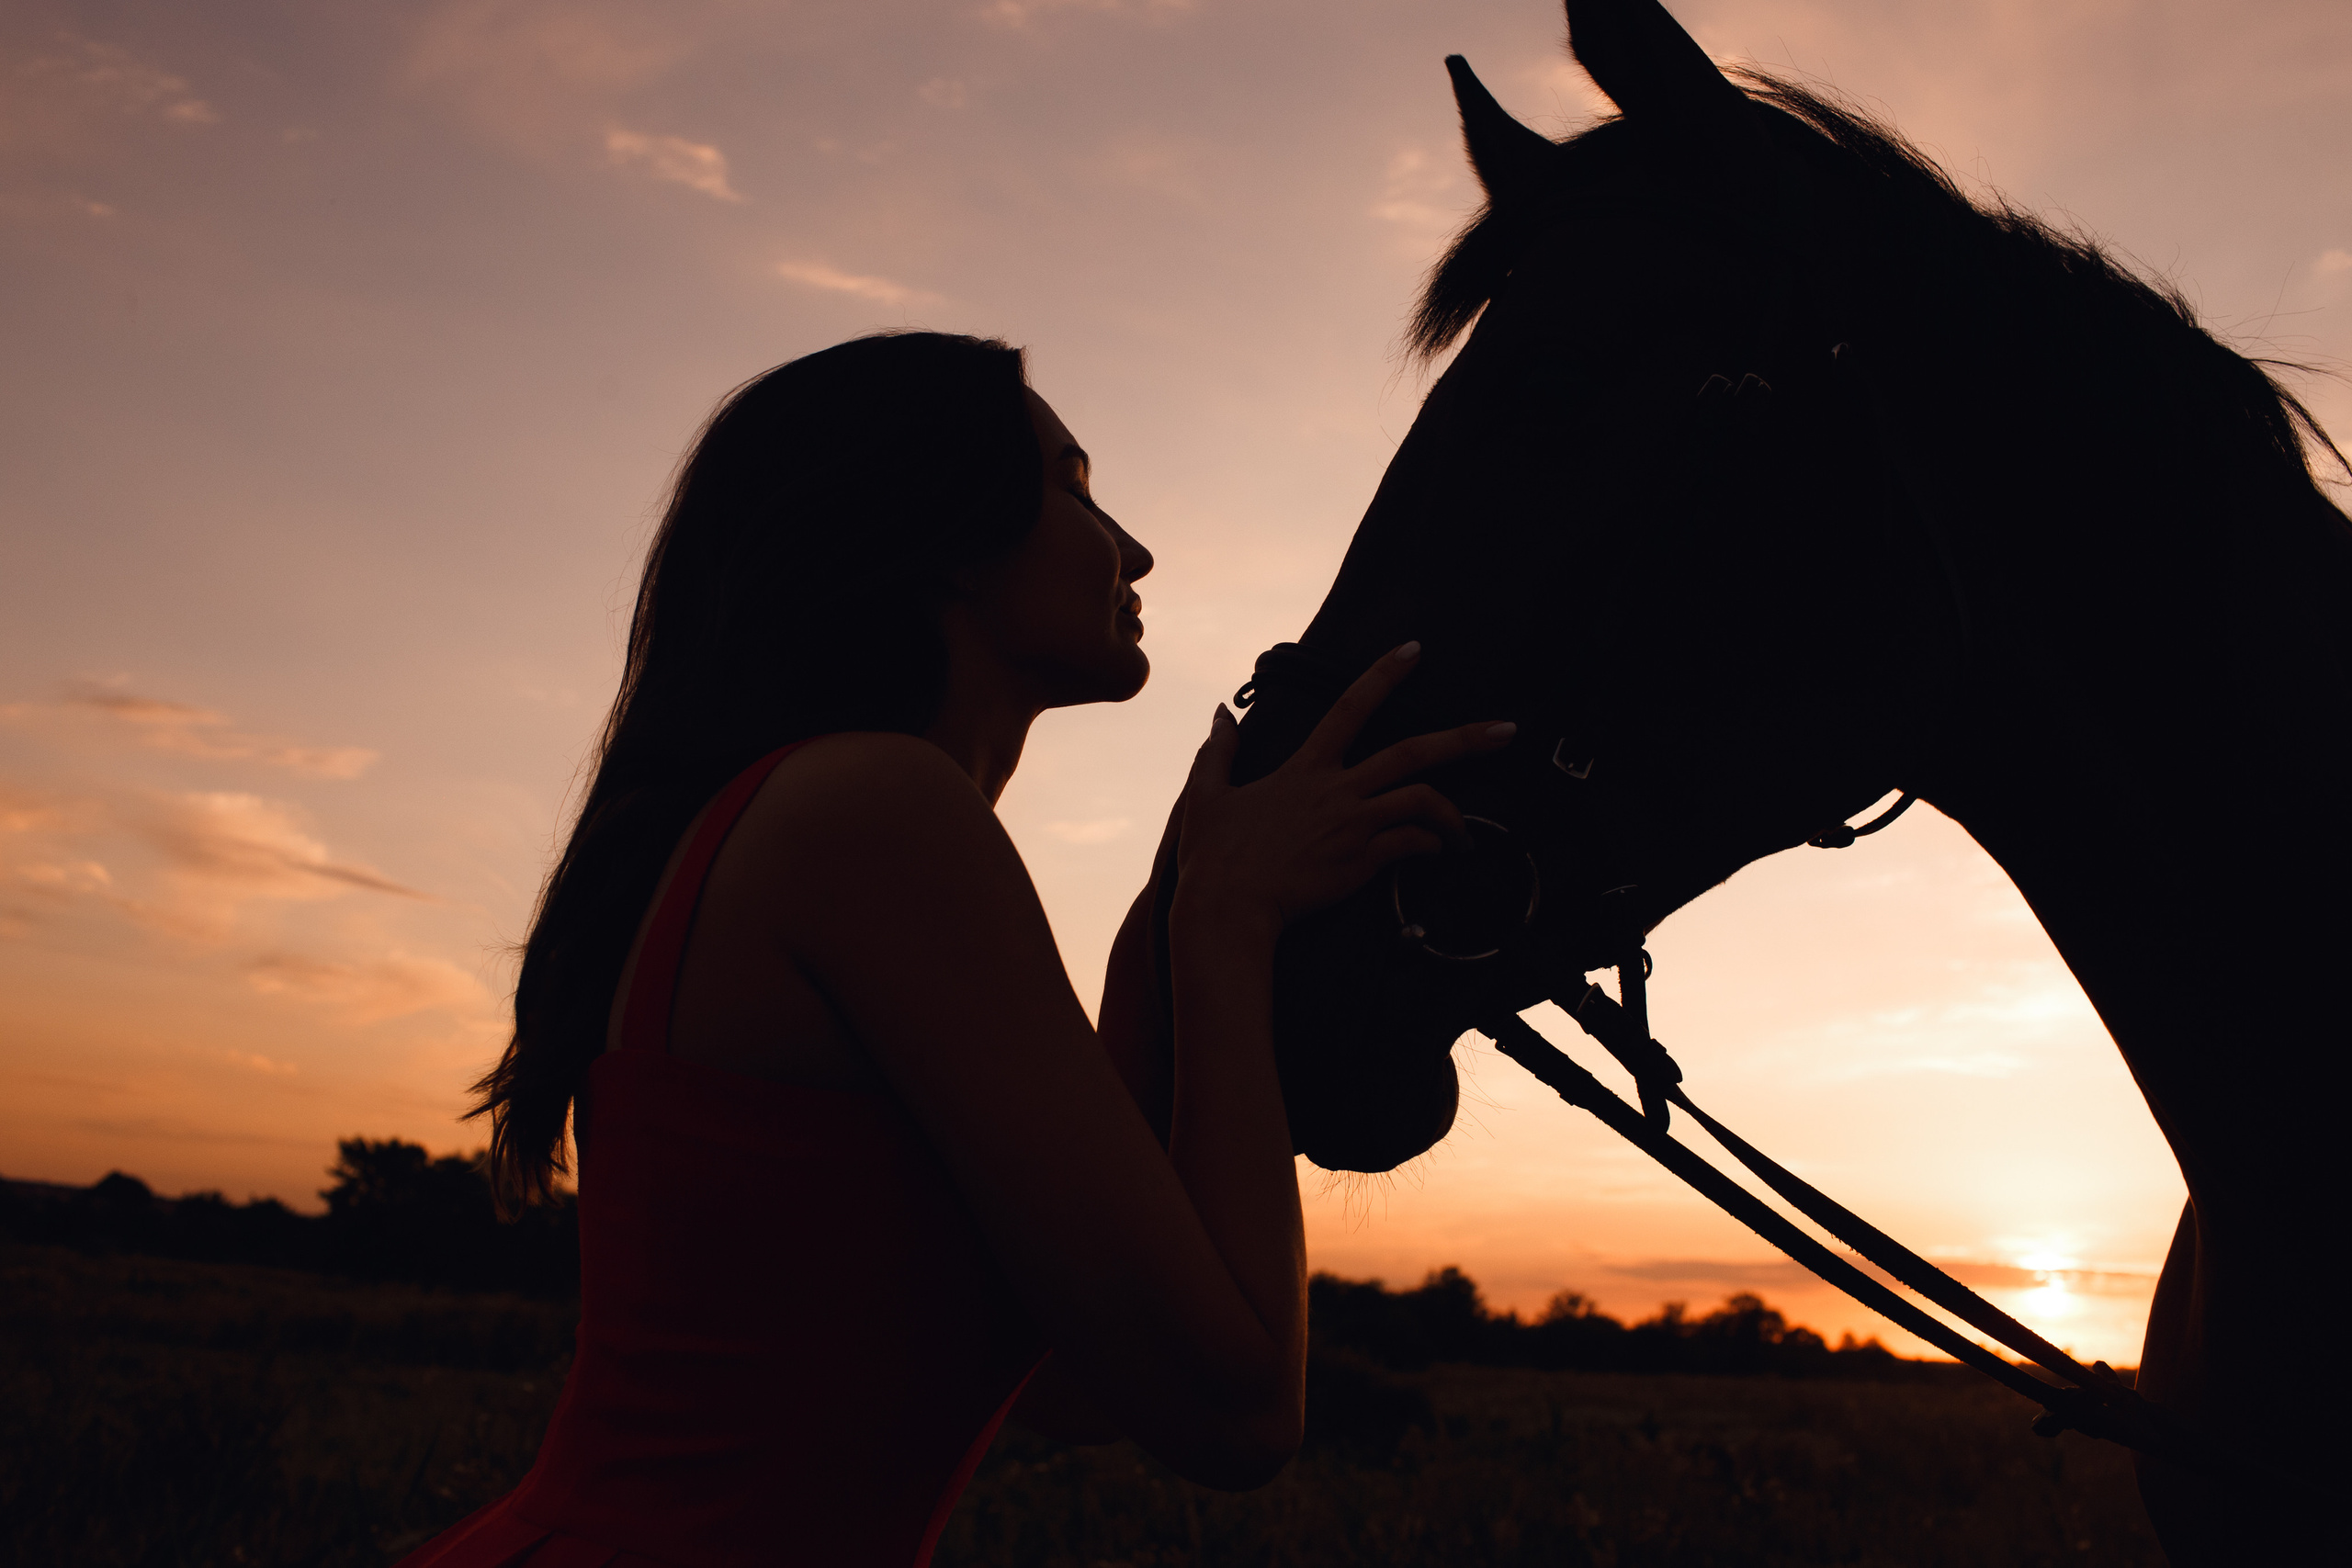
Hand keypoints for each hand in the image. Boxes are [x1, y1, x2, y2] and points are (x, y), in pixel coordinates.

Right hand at [1172, 643, 1514, 940]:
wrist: (1227, 909)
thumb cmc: (1213, 856)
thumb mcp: (1206, 795)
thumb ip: (1220, 751)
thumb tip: (1220, 712)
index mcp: (1304, 769)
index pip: (1351, 708)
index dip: (1384, 675)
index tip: (1415, 651)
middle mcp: (1337, 791)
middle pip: (1411, 753)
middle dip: (1465, 739)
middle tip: (1508, 731)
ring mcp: (1354, 827)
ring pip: (1422, 802)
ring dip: (1454, 815)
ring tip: (1467, 834)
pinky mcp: (1362, 863)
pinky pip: (1411, 845)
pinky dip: (1430, 845)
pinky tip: (1436, 854)